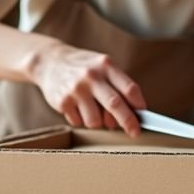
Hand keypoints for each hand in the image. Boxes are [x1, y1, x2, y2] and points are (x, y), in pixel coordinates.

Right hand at [28, 41, 145, 134]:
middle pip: (115, 105)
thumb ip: (117, 85)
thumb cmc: (83, 66)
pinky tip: (77, 106)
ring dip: (98, 122)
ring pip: (95, 121)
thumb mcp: (102, 65)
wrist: (49, 61)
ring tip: (92, 110)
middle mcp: (91, 76)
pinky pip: (79, 122)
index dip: (139, 105)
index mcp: (105, 65)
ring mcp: (75, 90)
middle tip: (134, 132)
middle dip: (128, 122)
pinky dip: (81, 119)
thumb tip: (133, 112)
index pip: (129, 88)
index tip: (143, 117)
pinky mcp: (62, 102)